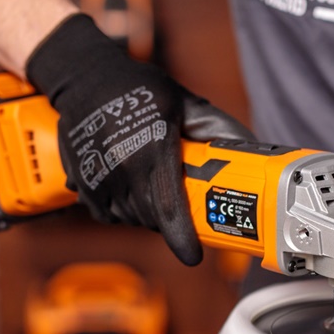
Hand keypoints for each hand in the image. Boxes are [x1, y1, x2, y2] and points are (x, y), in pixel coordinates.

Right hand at [26, 14, 252, 265]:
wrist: (83, 76)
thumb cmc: (138, 87)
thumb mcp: (184, 101)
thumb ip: (218, 128)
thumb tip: (253, 149)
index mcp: (152, 150)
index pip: (168, 209)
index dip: (182, 238)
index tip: (194, 256)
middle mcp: (122, 168)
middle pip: (153, 219)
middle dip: (170, 222)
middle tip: (181, 208)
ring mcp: (98, 178)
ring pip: (130, 218)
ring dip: (146, 216)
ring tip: (153, 190)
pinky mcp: (80, 183)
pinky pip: (107, 214)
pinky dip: (122, 211)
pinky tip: (128, 188)